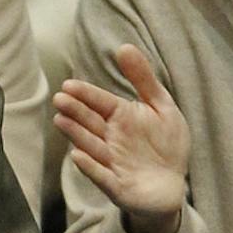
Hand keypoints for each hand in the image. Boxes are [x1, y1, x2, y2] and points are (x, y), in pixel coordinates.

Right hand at [54, 43, 188, 232]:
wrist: (172, 185)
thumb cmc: (165, 144)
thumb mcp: (162, 107)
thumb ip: (144, 79)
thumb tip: (124, 46)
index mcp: (120, 117)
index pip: (100, 103)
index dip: (86, 95)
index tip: (68, 85)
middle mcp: (110, 138)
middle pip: (90, 122)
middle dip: (75, 111)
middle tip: (60, 99)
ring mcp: (111, 162)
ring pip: (91, 146)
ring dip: (76, 134)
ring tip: (60, 121)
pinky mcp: (116, 186)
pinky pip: (102, 176)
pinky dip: (90, 167)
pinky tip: (77, 156)